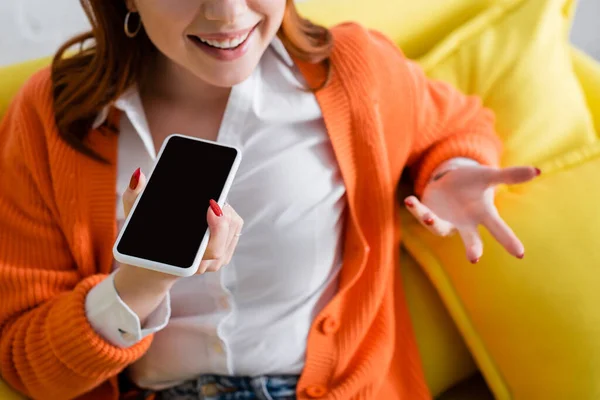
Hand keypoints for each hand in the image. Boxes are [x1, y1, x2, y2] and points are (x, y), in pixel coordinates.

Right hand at [114, 168, 243, 322]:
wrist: (154, 266)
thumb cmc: (143, 242)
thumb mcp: (133, 217)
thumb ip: (133, 196)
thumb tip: (138, 175)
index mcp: (183, 263)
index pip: (211, 249)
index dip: (217, 228)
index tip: (213, 205)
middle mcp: (201, 265)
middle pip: (224, 236)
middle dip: (222, 213)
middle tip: (212, 197)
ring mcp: (214, 263)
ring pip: (232, 232)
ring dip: (226, 213)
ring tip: (213, 201)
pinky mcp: (223, 255)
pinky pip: (235, 232)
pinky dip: (230, 217)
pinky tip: (219, 209)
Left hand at [404, 165, 539, 262]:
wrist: (449, 182)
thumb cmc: (472, 182)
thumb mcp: (489, 176)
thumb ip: (510, 175)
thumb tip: (538, 171)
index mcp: (482, 215)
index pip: (498, 228)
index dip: (508, 240)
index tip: (520, 253)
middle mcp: (464, 223)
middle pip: (470, 238)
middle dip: (472, 247)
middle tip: (475, 257)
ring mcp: (446, 221)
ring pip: (440, 228)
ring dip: (434, 223)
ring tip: (430, 217)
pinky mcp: (429, 214)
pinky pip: (421, 213)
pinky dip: (416, 208)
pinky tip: (409, 200)